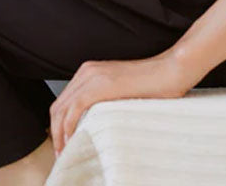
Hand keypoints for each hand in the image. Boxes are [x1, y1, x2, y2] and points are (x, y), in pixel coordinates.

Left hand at [49, 53, 197, 158]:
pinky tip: (72, 142)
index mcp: (89, 72)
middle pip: (58, 106)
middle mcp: (86, 72)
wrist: (170, 71)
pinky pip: (73, 110)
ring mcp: (92, 77)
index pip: (64, 102)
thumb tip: (93, 126)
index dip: (59, 126)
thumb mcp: (121, 93)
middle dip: (55, 133)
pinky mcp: (99, 86)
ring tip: (65, 154)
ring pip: (62, 110)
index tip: (64, 145)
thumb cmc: (154, 85)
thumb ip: (105, 103)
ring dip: (59, 134)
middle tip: (61, 154)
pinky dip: (67, 129)